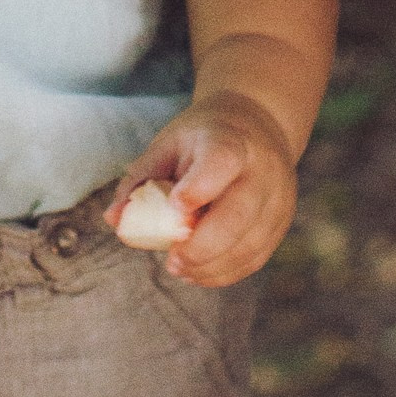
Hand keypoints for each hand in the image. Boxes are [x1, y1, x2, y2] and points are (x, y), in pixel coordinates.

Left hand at [107, 91, 297, 287]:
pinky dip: (226, 272)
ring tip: (181, 268)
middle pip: (239, 214)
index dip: (198, 188)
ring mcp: (278, 197)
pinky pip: (256, 257)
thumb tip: (114, 220)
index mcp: (231, 140)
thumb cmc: (205, 137)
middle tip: (172, 261)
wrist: (259, 124)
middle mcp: (262, 168)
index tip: (174, 209)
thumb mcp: (170, 143)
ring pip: (249, 245)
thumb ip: (141, 179)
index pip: (221, 162)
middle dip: (202, 247)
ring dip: (212, 267)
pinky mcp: (281, 221)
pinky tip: (200, 271)